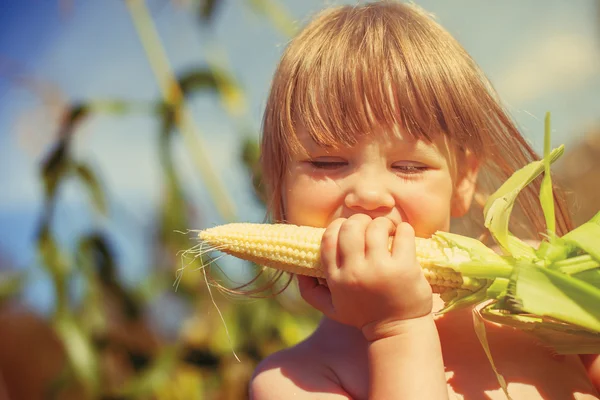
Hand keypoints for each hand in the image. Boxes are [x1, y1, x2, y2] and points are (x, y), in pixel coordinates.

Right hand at [297, 215, 432, 340]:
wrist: (398, 332)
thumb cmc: (364, 316)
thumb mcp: (332, 308)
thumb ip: (310, 291)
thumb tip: (297, 268)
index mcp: (337, 278)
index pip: (329, 237)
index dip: (337, 226)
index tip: (348, 229)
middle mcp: (355, 272)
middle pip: (351, 227)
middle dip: (360, 221)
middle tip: (369, 227)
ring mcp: (380, 269)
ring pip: (376, 227)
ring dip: (383, 223)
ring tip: (387, 231)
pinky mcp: (404, 268)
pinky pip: (403, 233)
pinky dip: (403, 230)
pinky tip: (402, 236)